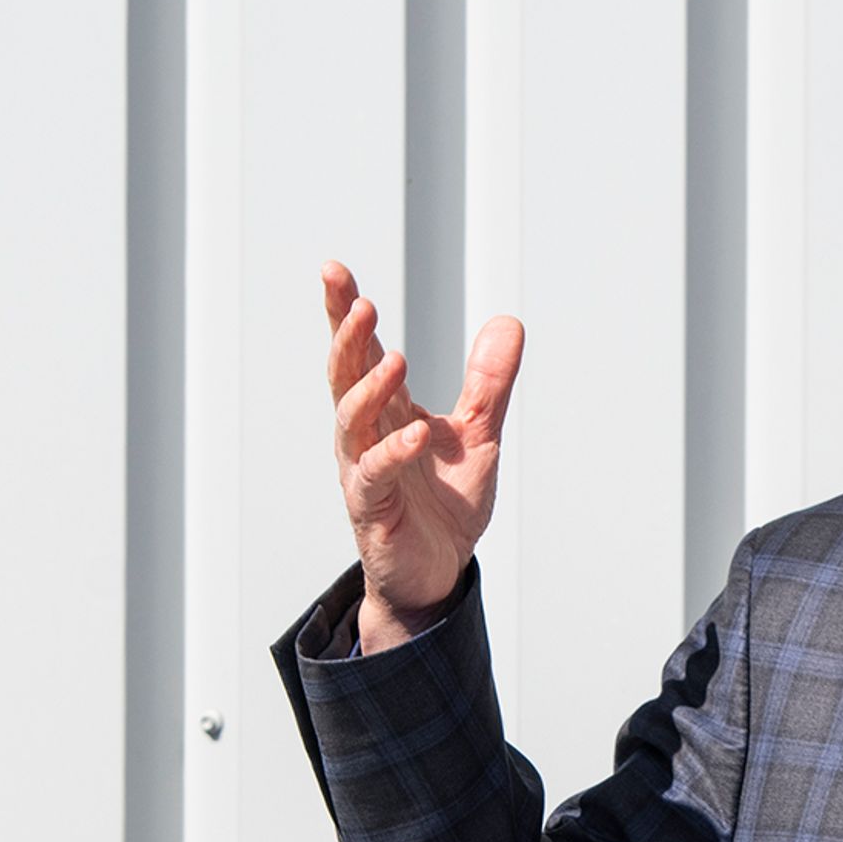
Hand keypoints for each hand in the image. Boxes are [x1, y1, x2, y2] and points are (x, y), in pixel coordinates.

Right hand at [323, 262, 523, 653]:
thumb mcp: (478, 435)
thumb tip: (508, 322)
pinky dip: (394, 451)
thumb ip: (488, 383)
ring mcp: (363, 470)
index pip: (359, 351)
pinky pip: (375, 475)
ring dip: (370, 387)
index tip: (334, 269)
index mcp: (385, 409)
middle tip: (360, 301)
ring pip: (352, 420)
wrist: (438, 572)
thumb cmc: (444, 503)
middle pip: (344, 375)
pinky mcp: (373, 508)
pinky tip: (416, 432)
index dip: (344, 311)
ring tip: (396, 359)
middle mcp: (365, 434)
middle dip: (347, 336)